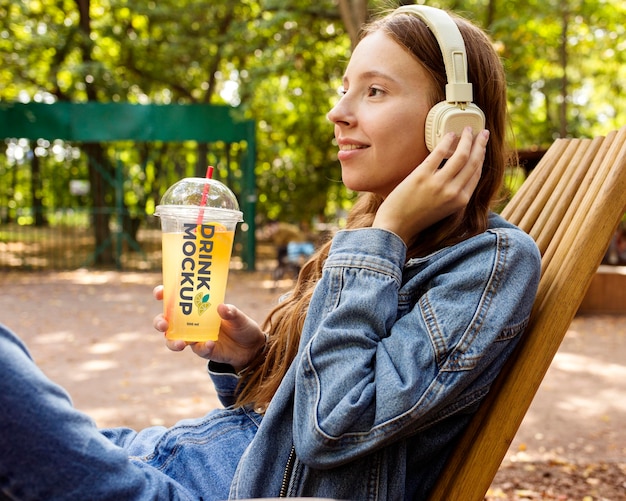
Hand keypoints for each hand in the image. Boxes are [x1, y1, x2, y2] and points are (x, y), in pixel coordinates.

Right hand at [152, 285, 265, 371]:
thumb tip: (222, 307)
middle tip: (164, 324)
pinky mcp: (203, 351)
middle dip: (160, 322)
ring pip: (173, 340)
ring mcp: (195, 338)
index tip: (159, 292)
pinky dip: (202, 347)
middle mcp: (191, 323)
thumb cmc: (241, 325)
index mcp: (196, 307)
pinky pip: (198, 350)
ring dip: (173, 342)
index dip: (163, 294)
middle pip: (166, 322)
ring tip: (181, 343)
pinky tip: (209, 344)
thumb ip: (231, 312)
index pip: (174, 299)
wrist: (252, 347)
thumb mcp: (239, 316)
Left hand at [373, 127, 488, 243]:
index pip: (477, 174)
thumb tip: (460, 174)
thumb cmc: (417, 218)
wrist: (395, 226)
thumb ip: (454, 194)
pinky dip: (446, 141)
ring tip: (467, 130)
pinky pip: (439, 153)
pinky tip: (449, 135)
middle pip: (473, 162)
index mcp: (461, 201)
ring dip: (466, 140)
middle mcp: (453, 192)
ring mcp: (438, 183)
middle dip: (480, 145)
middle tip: (482, 132)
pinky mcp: (422, 176)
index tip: (482, 147)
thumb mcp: (444, 209)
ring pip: (461, 155)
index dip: (481, 157)